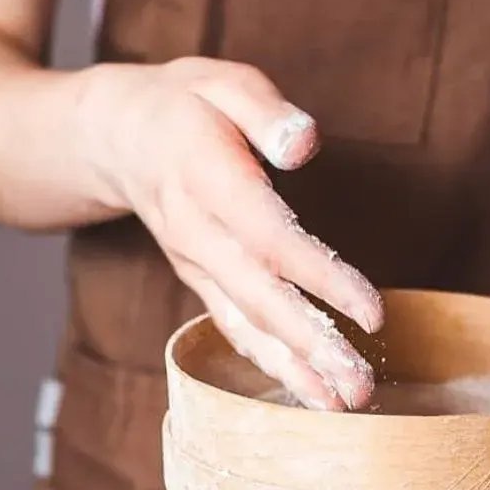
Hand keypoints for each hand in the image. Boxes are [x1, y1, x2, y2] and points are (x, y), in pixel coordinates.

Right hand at [79, 58, 382, 410]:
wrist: (118, 137)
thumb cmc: (186, 104)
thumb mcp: (223, 82)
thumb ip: (266, 112)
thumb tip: (304, 144)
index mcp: (206, 180)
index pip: (271, 240)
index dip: (322, 280)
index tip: (372, 314)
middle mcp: (198, 235)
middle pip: (259, 301)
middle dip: (311, 349)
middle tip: (359, 388)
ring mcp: (197, 267)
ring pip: (247, 328)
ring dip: (295, 373)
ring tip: (342, 407)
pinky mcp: (203, 285)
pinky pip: (237, 330)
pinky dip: (273, 366)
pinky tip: (312, 393)